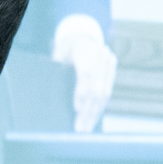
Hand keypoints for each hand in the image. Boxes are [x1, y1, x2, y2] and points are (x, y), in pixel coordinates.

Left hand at [51, 14, 116, 132]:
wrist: (81, 35)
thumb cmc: (64, 50)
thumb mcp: (57, 56)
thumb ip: (56, 70)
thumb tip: (49, 94)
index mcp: (84, 51)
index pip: (86, 75)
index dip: (82, 93)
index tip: (76, 110)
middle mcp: (99, 56)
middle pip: (96, 87)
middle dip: (88, 110)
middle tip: (81, 128)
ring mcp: (108, 61)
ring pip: (104, 91)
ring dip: (96, 112)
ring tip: (88, 128)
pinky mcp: (113, 66)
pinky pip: (108, 89)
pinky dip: (101, 105)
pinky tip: (95, 118)